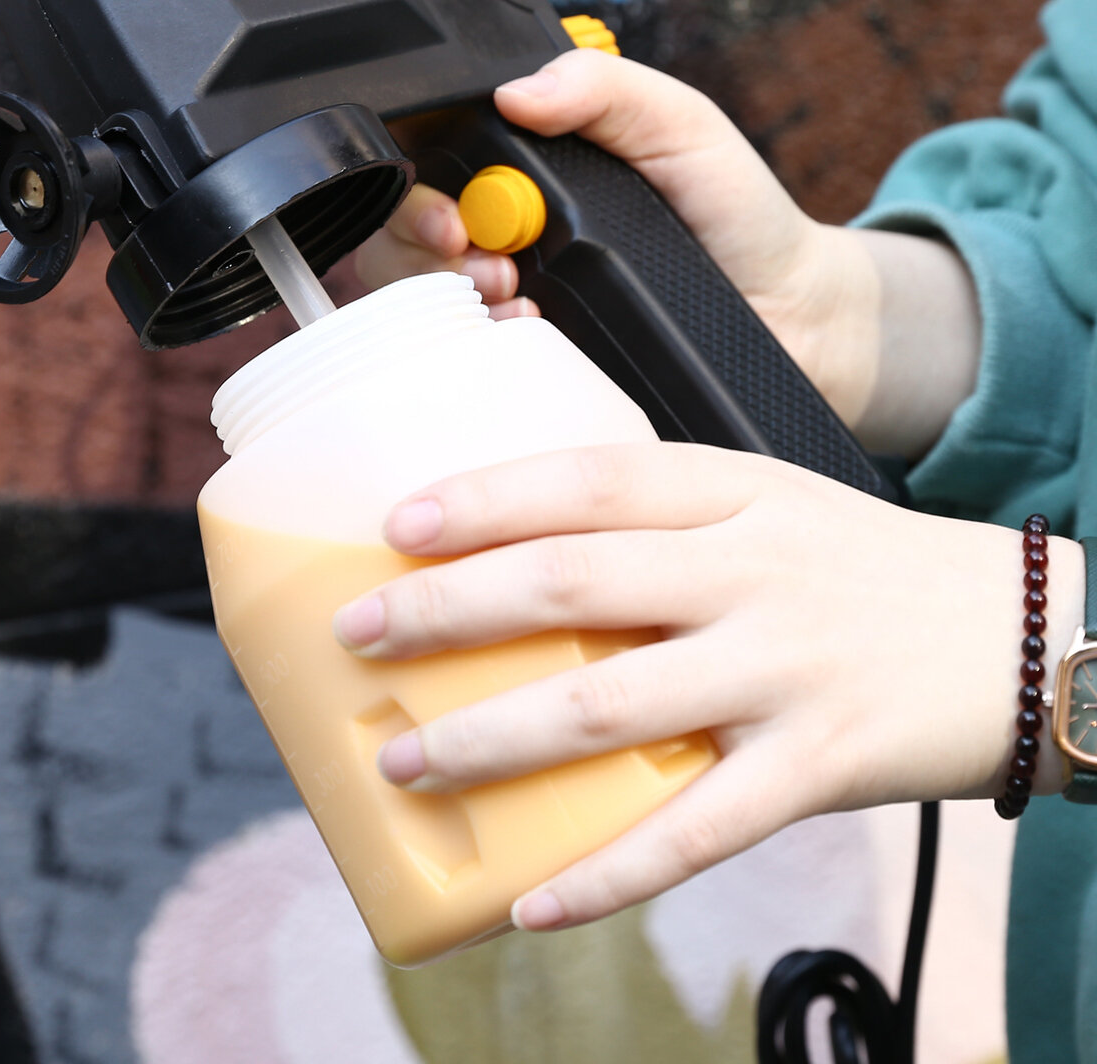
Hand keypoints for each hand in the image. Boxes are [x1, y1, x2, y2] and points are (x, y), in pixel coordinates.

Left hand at [331, 443, 1083, 931]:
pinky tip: (532, 903)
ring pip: (610, 709)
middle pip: (575, 584)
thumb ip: (660, 518)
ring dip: (492, 740)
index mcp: (732, 493)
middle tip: (361, 635)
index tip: (396, 524)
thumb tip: (516, 547)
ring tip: (403, 761)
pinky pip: (696, 832)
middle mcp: (750, 573)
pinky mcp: (816, 767)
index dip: (486, 497)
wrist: (1021, 634)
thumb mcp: (767, 502)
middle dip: (451, 610)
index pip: (589, 479)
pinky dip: (608, 872)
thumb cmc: (857, 565)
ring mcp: (782, 671)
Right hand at [356, 50, 980, 456]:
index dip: (415, 196)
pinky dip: (484, 359)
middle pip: (404, 251)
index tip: (448, 216)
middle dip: (422, 255)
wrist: (801, 319)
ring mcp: (518, 317)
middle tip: (486, 265)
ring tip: (516, 303)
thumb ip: (608, 90)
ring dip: (450, 307)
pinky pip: (476, 376)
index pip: (427, 179)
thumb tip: (518, 89)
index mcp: (525, 184)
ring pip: (426, 316)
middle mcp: (506, 249)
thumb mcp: (682, 126)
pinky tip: (530, 344)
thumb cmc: (740, 215)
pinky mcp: (539, 376)